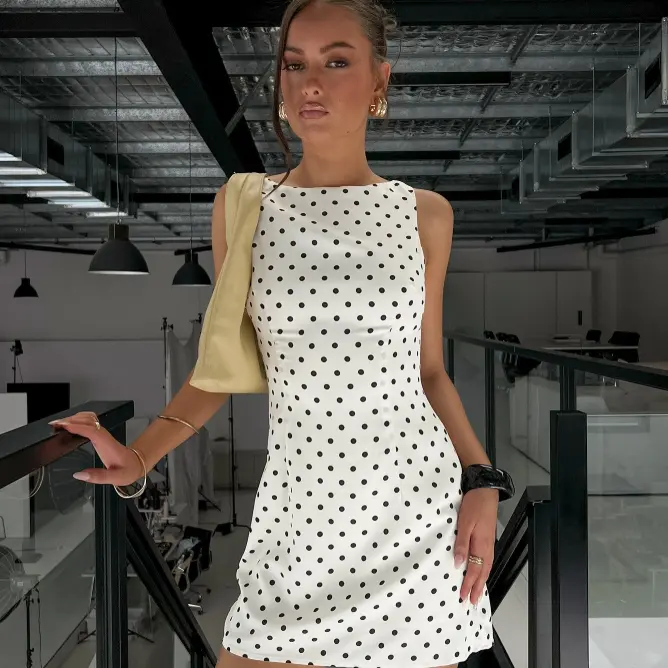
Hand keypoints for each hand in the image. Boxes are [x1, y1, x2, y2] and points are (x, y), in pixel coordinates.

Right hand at [49, 411, 142, 485]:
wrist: (137, 464)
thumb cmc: (128, 470)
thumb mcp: (116, 478)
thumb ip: (99, 477)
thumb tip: (79, 475)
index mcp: (108, 444)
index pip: (93, 430)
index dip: (78, 426)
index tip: (64, 426)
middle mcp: (105, 436)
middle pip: (89, 421)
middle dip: (71, 420)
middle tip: (55, 425)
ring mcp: (103, 434)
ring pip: (89, 419)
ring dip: (74, 418)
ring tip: (58, 423)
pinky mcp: (100, 435)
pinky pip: (89, 422)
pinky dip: (78, 420)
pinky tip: (69, 423)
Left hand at [454, 487, 498, 604]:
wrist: (485, 490)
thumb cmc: (474, 505)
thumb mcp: (464, 523)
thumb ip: (461, 544)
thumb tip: (458, 563)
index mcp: (481, 545)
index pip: (474, 571)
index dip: (468, 585)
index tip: (463, 596)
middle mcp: (487, 547)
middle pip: (483, 572)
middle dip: (477, 588)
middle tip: (472, 602)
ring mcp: (488, 543)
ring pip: (485, 567)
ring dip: (481, 581)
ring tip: (477, 592)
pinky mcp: (487, 538)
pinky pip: (486, 560)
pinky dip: (483, 570)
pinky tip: (480, 571)